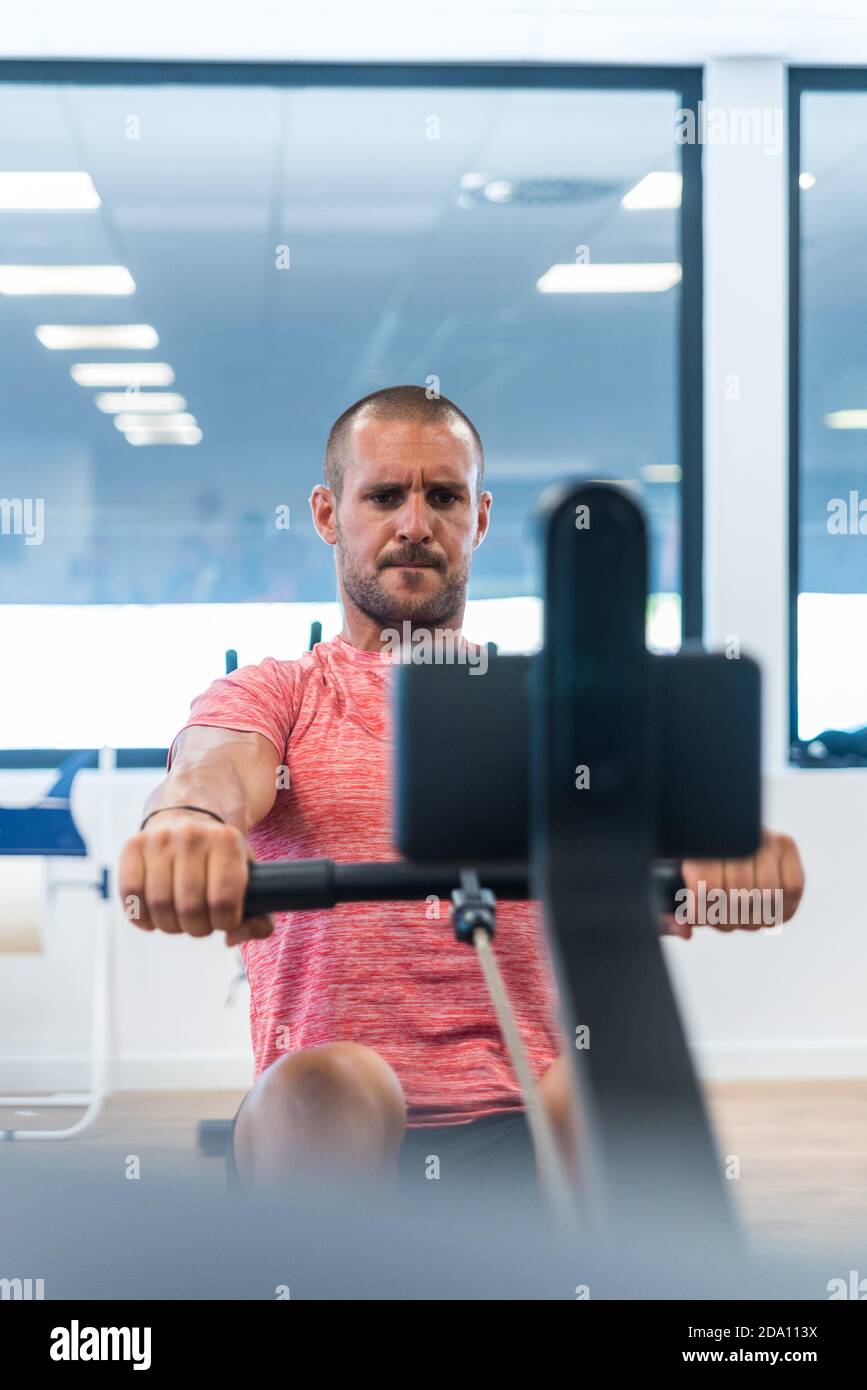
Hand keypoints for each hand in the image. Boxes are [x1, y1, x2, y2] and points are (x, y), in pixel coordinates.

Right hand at [117, 810, 273, 947]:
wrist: (188, 813)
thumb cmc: (219, 857)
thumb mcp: (248, 877)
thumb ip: (258, 916)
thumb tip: (232, 939)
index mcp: (227, 841)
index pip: (224, 900)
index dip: (225, 923)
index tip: (224, 921)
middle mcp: (192, 835)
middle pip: (190, 908)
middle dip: (197, 928)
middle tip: (200, 923)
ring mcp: (160, 838)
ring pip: (159, 904)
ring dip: (170, 925)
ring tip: (179, 920)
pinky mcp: (133, 845)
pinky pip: (131, 893)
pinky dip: (141, 916)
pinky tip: (154, 916)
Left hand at [662, 829, 804, 938]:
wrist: (720, 835)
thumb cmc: (692, 865)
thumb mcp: (673, 881)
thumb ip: (671, 910)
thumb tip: (684, 931)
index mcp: (702, 837)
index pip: (706, 883)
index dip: (702, 911)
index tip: (697, 918)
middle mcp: (737, 832)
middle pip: (738, 894)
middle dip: (728, 920)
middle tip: (722, 922)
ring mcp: (762, 835)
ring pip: (767, 895)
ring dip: (753, 920)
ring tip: (742, 920)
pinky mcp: (786, 845)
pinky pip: (792, 888)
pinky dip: (781, 911)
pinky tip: (766, 915)